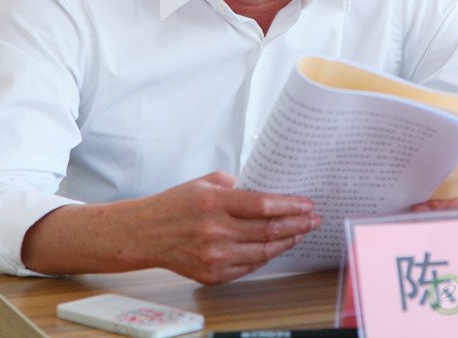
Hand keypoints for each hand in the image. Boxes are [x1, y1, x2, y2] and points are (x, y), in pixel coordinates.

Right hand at [22, 171, 320, 284]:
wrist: (144, 234)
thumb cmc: (174, 205)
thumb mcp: (203, 183)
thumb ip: (234, 184)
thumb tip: (265, 189)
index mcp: (213, 202)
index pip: (262, 205)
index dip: (290, 205)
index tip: (307, 204)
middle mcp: (215, 230)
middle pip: (268, 231)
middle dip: (297, 224)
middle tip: (313, 219)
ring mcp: (214, 256)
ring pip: (262, 252)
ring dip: (286, 242)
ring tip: (300, 233)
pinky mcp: (212, 274)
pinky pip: (248, 267)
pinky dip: (266, 257)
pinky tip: (276, 247)